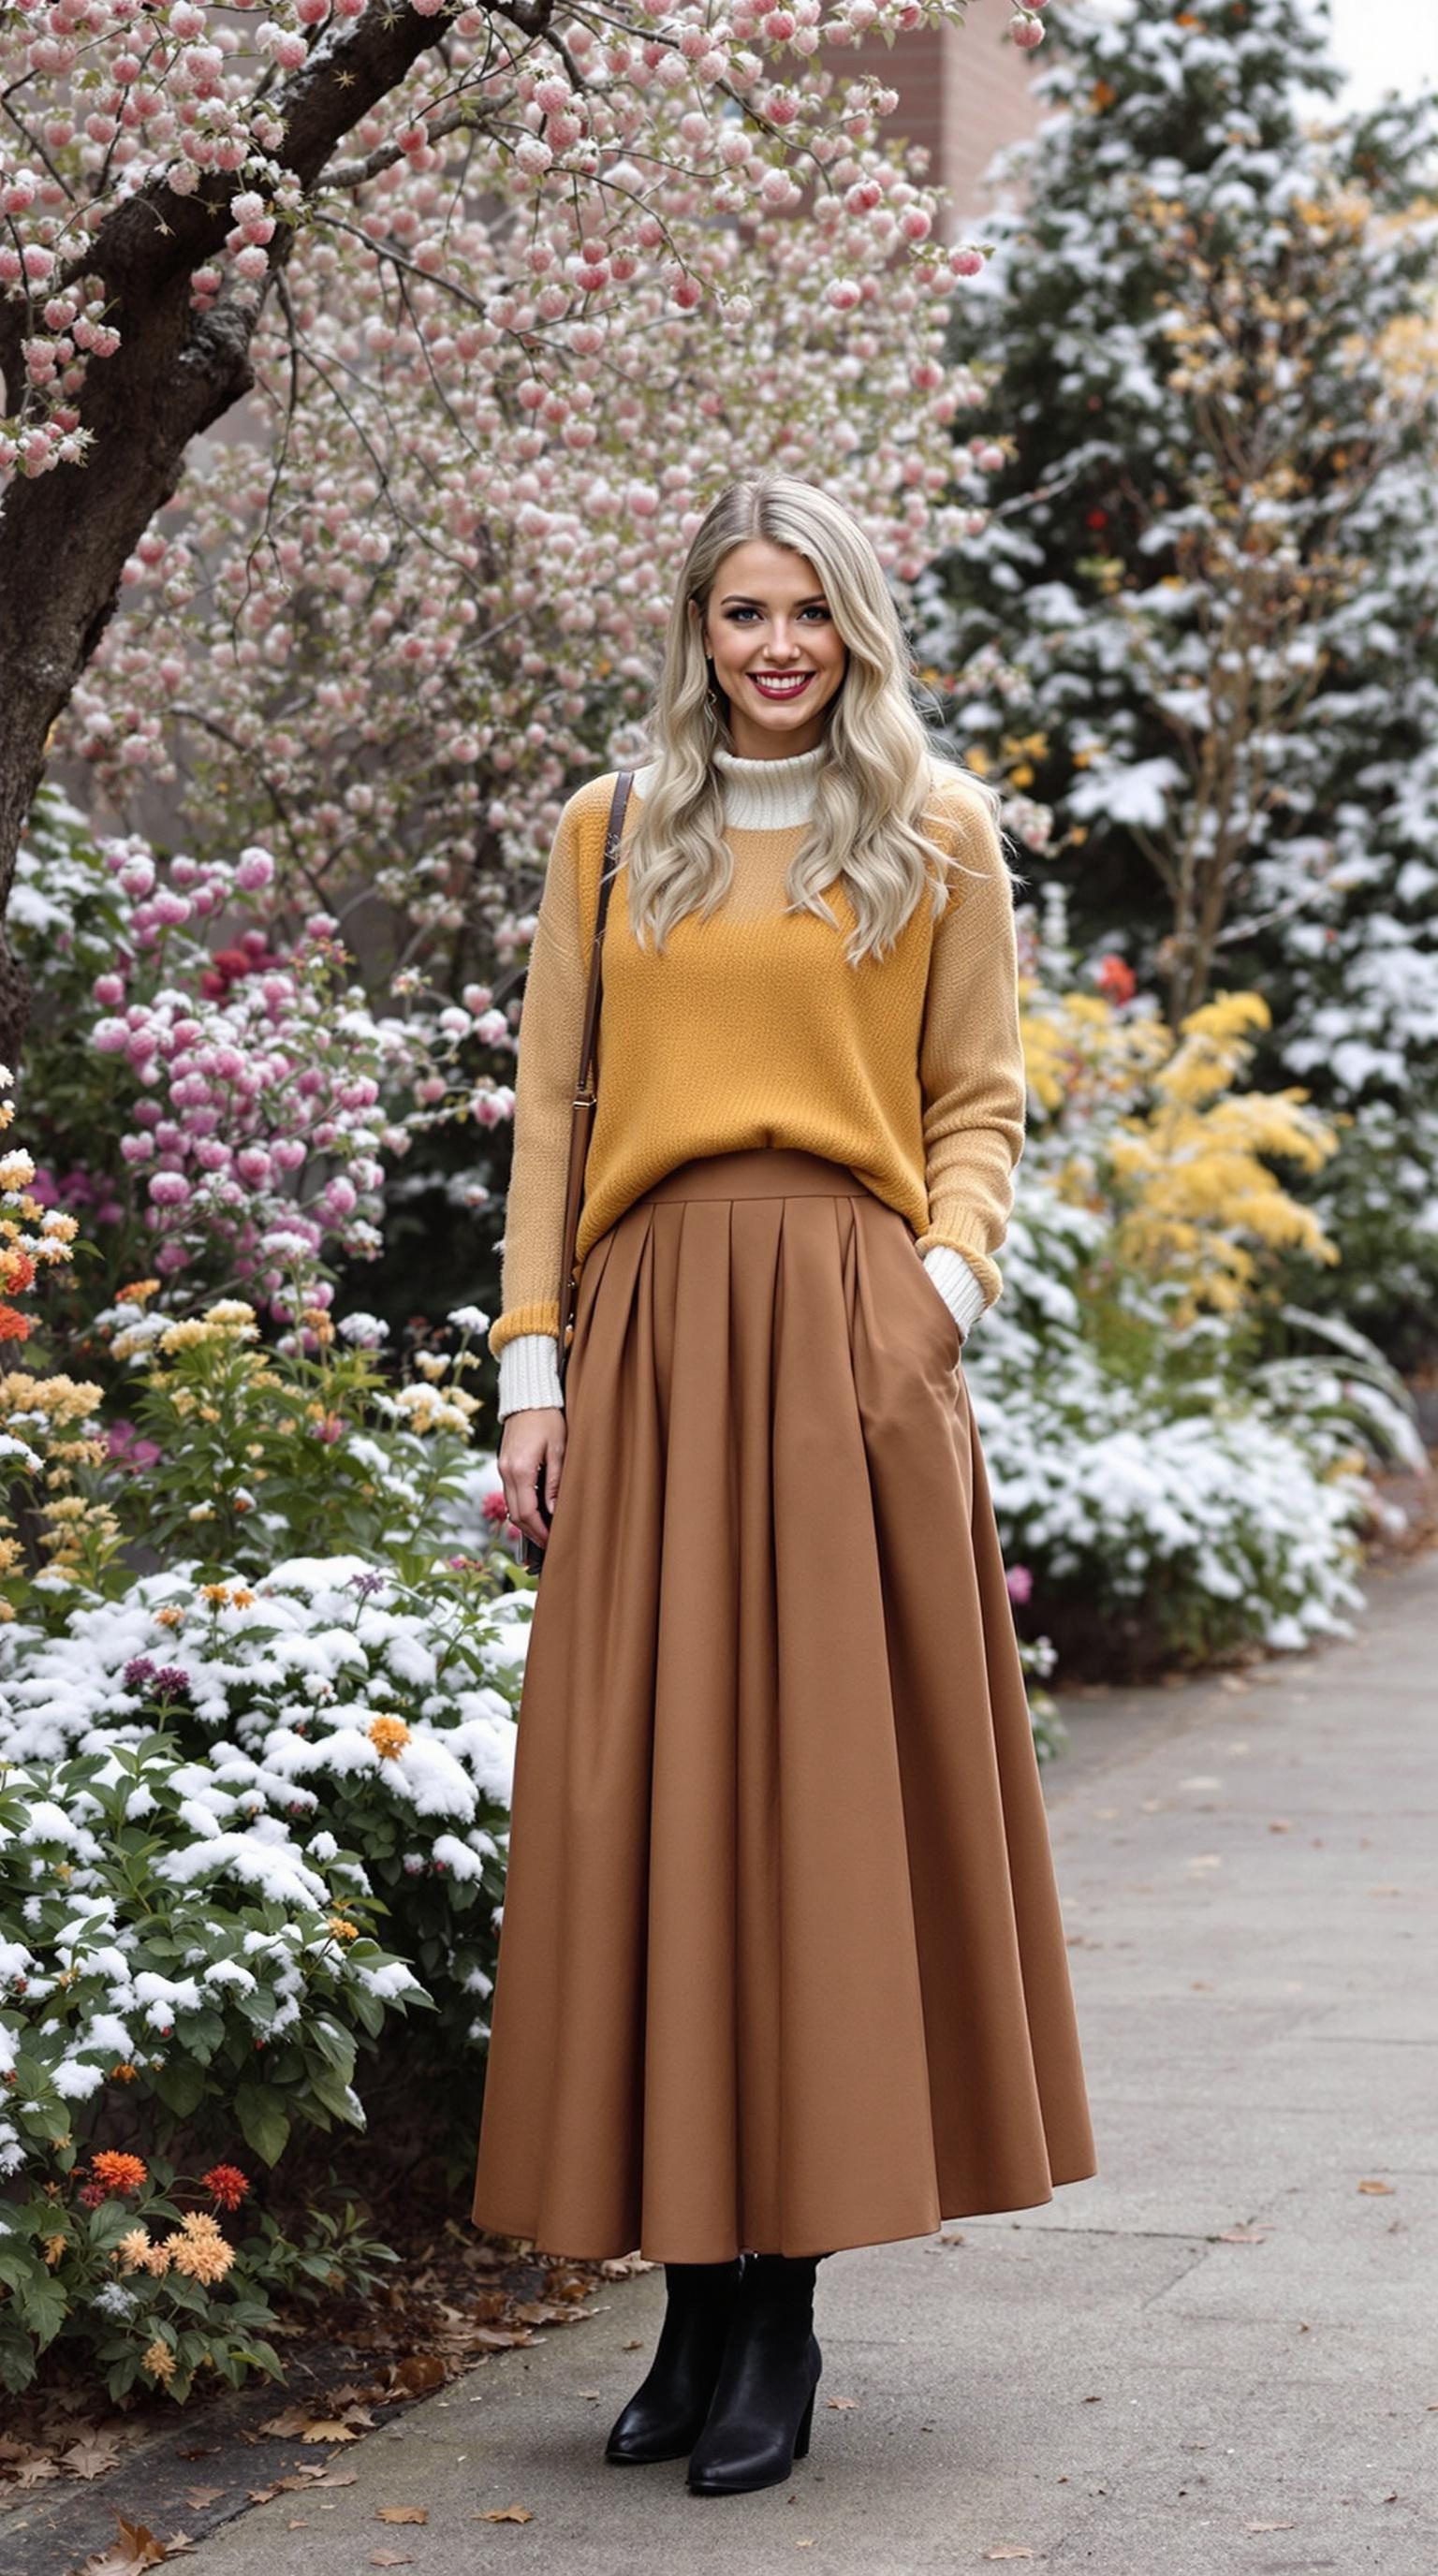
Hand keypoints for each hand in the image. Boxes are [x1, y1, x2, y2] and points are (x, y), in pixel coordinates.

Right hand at [499, 1407, 565, 1549]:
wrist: (528, 1397)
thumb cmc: (548, 1420)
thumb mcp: (558, 1450)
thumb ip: (554, 1483)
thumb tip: (553, 1512)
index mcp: (520, 1470)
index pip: (527, 1512)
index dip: (539, 1531)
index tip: (552, 1542)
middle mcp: (506, 1471)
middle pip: (515, 1514)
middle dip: (532, 1532)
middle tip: (548, 1544)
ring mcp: (501, 1468)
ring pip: (510, 1505)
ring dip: (525, 1522)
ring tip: (544, 1531)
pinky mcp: (503, 1464)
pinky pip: (510, 1493)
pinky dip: (521, 1506)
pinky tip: (535, 1511)